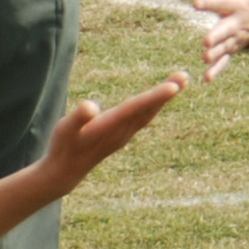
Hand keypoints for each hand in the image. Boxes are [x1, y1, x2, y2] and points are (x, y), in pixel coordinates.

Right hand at [44, 74, 186, 180]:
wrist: (65, 172)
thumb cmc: (63, 146)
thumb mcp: (65, 130)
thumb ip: (78, 118)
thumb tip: (90, 106)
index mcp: (110, 126)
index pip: (136, 108)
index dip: (154, 97)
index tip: (174, 86)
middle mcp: (123, 130)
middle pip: (149, 109)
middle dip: (167, 92)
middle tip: (185, 76)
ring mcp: (125, 134)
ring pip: (149, 113)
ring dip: (164, 97)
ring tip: (181, 80)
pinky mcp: (123, 135)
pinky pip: (144, 117)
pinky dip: (155, 104)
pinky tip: (162, 97)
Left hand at [191, 0, 248, 76]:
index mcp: (235, 4)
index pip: (221, 2)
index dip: (210, 2)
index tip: (195, 3)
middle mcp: (235, 22)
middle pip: (226, 29)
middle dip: (217, 35)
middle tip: (207, 41)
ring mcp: (234, 38)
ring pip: (224, 47)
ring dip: (216, 53)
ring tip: (205, 58)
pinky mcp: (231, 50)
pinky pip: (225, 61)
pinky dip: (217, 70)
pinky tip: (207, 78)